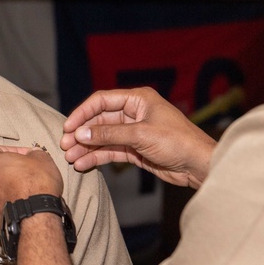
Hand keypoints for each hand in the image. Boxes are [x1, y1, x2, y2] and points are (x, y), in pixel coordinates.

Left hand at [0, 145, 62, 230]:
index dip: (16, 153)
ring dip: (7, 188)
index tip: (26, 157)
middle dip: (9, 171)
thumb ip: (32, 154)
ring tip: (25, 190)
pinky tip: (21, 203)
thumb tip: (33, 156)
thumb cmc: (34, 185)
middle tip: (26, 173)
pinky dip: (7, 204)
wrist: (36, 216)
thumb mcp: (40, 158)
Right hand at [60, 87, 215, 188]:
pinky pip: (110, 151)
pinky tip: (83, 164)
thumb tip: (81, 134)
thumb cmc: (178, 142)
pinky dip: (97, 157)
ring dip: (87, 147)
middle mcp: (134, 113)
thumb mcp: (141, 135)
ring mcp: (134, 132)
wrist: (199, 165)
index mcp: (138, 99)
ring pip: (103, 138)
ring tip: (71, 157)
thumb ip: (109, 134)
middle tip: (65, 145)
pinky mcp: (135, 150)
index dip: (82, 113)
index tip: (68, 127)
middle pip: (100, 120)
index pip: (102, 101)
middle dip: (82, 133)